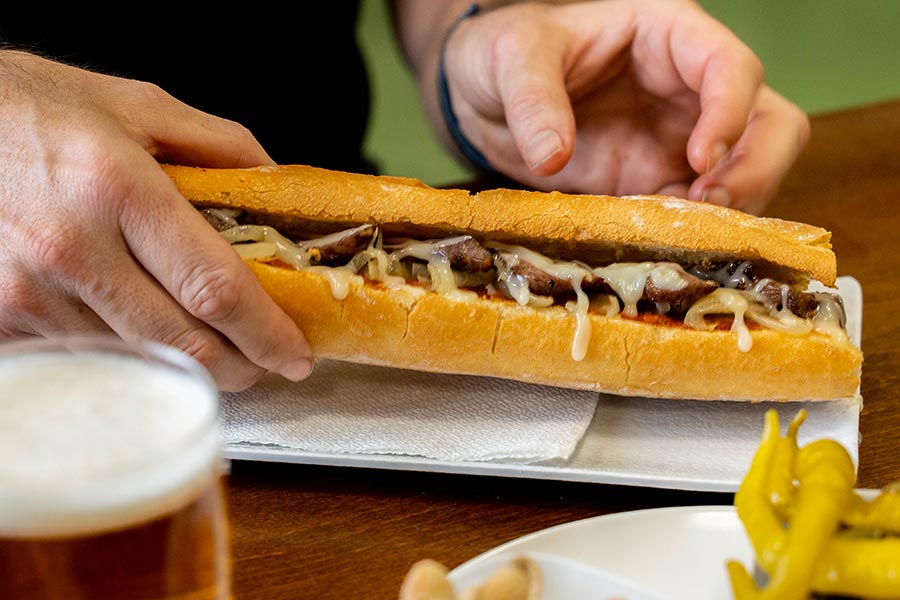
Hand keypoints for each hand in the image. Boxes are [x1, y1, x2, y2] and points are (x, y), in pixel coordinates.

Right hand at [0, 51, 312, 390]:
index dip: (266, 333)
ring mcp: (28, 292)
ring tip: (212, 347)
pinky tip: (146, 336)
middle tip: (264, 364)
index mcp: (119, 190)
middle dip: (240, 367)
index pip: (215, 287)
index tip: (295, 355)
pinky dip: (130, 356)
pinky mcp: (0, 317)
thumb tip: (278, 188)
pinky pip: (87, 357)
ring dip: (187, 366)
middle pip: (182, 343)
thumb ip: (220, 147)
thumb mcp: (138, 105)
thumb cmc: (36, 109)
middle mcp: (71, 249)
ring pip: (137, 359)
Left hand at [441, 0, 809, 213]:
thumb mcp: (508, 58)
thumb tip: (552, 155)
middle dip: (755, 170)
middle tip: (708, 207)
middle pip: (771, 125)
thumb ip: (531, 97)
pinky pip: (695, 214)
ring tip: (682, 237)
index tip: (700, 159)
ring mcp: (678, 142)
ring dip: (730, 211)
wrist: (485, 100)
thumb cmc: (504, 55)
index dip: (730, 112)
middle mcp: (689, 89)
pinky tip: (657, 250)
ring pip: (748, 176)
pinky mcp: (654, 184)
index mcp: (668, 36)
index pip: (730, 66)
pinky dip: (689, 236)